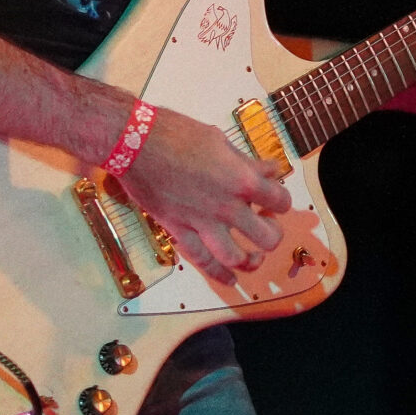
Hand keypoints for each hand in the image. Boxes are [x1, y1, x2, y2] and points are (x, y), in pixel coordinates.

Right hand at [112, 104, 291, 283]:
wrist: (135, 143)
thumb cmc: (178, 134)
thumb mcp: (221, 142)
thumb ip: (247, 162)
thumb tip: (270, 170)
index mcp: (242, 180)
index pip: (280, 201)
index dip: (281, 202)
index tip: (273, 200)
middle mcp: (227, 207)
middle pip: (267, 237)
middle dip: (272, 235)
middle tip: (265, 226)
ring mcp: (202, 223)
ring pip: (236, 257)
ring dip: (250, 261)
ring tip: (254, 257)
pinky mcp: (178, 230)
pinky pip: (201, 260)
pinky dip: (218, 274)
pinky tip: (230, 280)